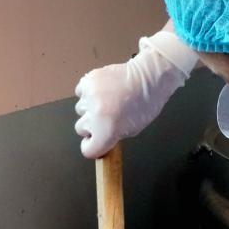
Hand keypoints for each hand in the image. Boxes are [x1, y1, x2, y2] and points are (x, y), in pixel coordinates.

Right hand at [74, 26, 195, 158]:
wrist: (148, 78)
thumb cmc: (145, 104)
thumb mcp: (132, 130)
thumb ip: (110, 137)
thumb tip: (98, 138)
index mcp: (106, 131)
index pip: (88, 150)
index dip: (93, 146)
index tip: (96, 142)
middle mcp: (94, 115)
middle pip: (81, 129)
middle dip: (92, 126)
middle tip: (106, 118)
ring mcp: (89, 97)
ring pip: (79, 110)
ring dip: (90, 108)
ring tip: (107, 101)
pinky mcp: (87, 82)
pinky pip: (80, 93)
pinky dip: (88, 94)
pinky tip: (102, 92)